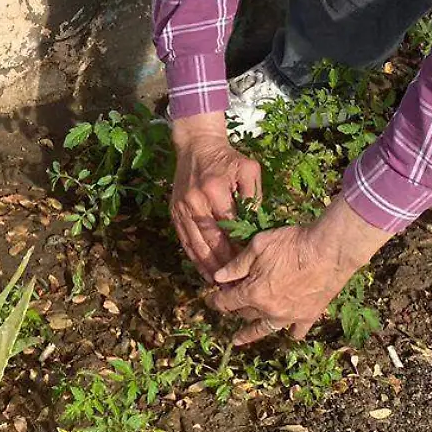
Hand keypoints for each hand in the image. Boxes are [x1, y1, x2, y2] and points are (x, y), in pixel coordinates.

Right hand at [169, 112, 261, 281]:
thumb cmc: (227, 158)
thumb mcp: (249, 170)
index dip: (239, 252)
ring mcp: (182, 209)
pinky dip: (194, 258)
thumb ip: (255, 197)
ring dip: (207, 267)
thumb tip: (256, 227)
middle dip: (223, 267)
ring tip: (220, 285)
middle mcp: (195, 203)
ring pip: (195, 245)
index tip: (250, 268)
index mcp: (215, 192)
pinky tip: (204, 271)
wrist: (196, 145)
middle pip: (210, 243)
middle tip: (236, 286)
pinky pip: (185, 240)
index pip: (229, 230)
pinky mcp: (175, 212)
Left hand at [205, 200, 393, 344]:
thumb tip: (218, 277)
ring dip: (250, 335)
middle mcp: (269, 310)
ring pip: (264, 330)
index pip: (227, 301)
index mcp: (253, 292)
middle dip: (234, 309)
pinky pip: (296, 332)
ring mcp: (290, 316)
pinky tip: (287, 332)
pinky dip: (290, 332)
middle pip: (244, 314)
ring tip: (239, 340)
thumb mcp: (259, 245)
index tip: (209, 300)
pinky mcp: (309, 316)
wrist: (330, 250)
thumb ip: (237, 264)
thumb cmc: (293, 243)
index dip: (215, 300)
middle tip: (230, 305)